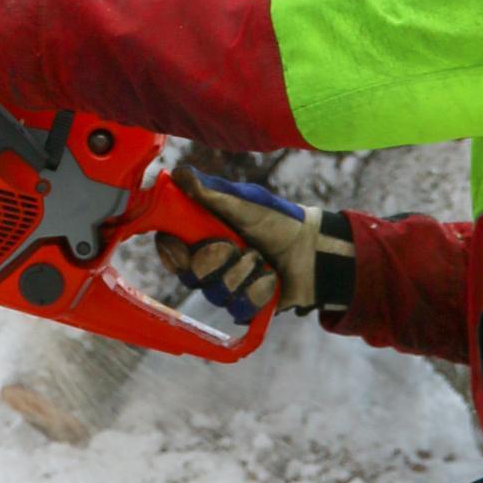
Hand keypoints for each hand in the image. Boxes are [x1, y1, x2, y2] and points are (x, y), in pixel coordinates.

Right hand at [155, 167, 353, 320]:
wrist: (312, 249)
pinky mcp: (245, 307)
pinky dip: (258, 291)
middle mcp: (209, 264)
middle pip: (190, 276)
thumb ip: (210, 192)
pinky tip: (270, 279)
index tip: (183, 247)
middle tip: (235, 247)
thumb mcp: (243, 203)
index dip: (171, 251)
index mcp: (201, 236)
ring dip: (242, 274)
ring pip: (215, 294)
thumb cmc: (276, 220)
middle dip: (216, 261)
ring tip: (262, 260)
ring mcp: (226, 287)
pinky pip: (239, 309)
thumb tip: (177, 173)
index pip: (169, 248)